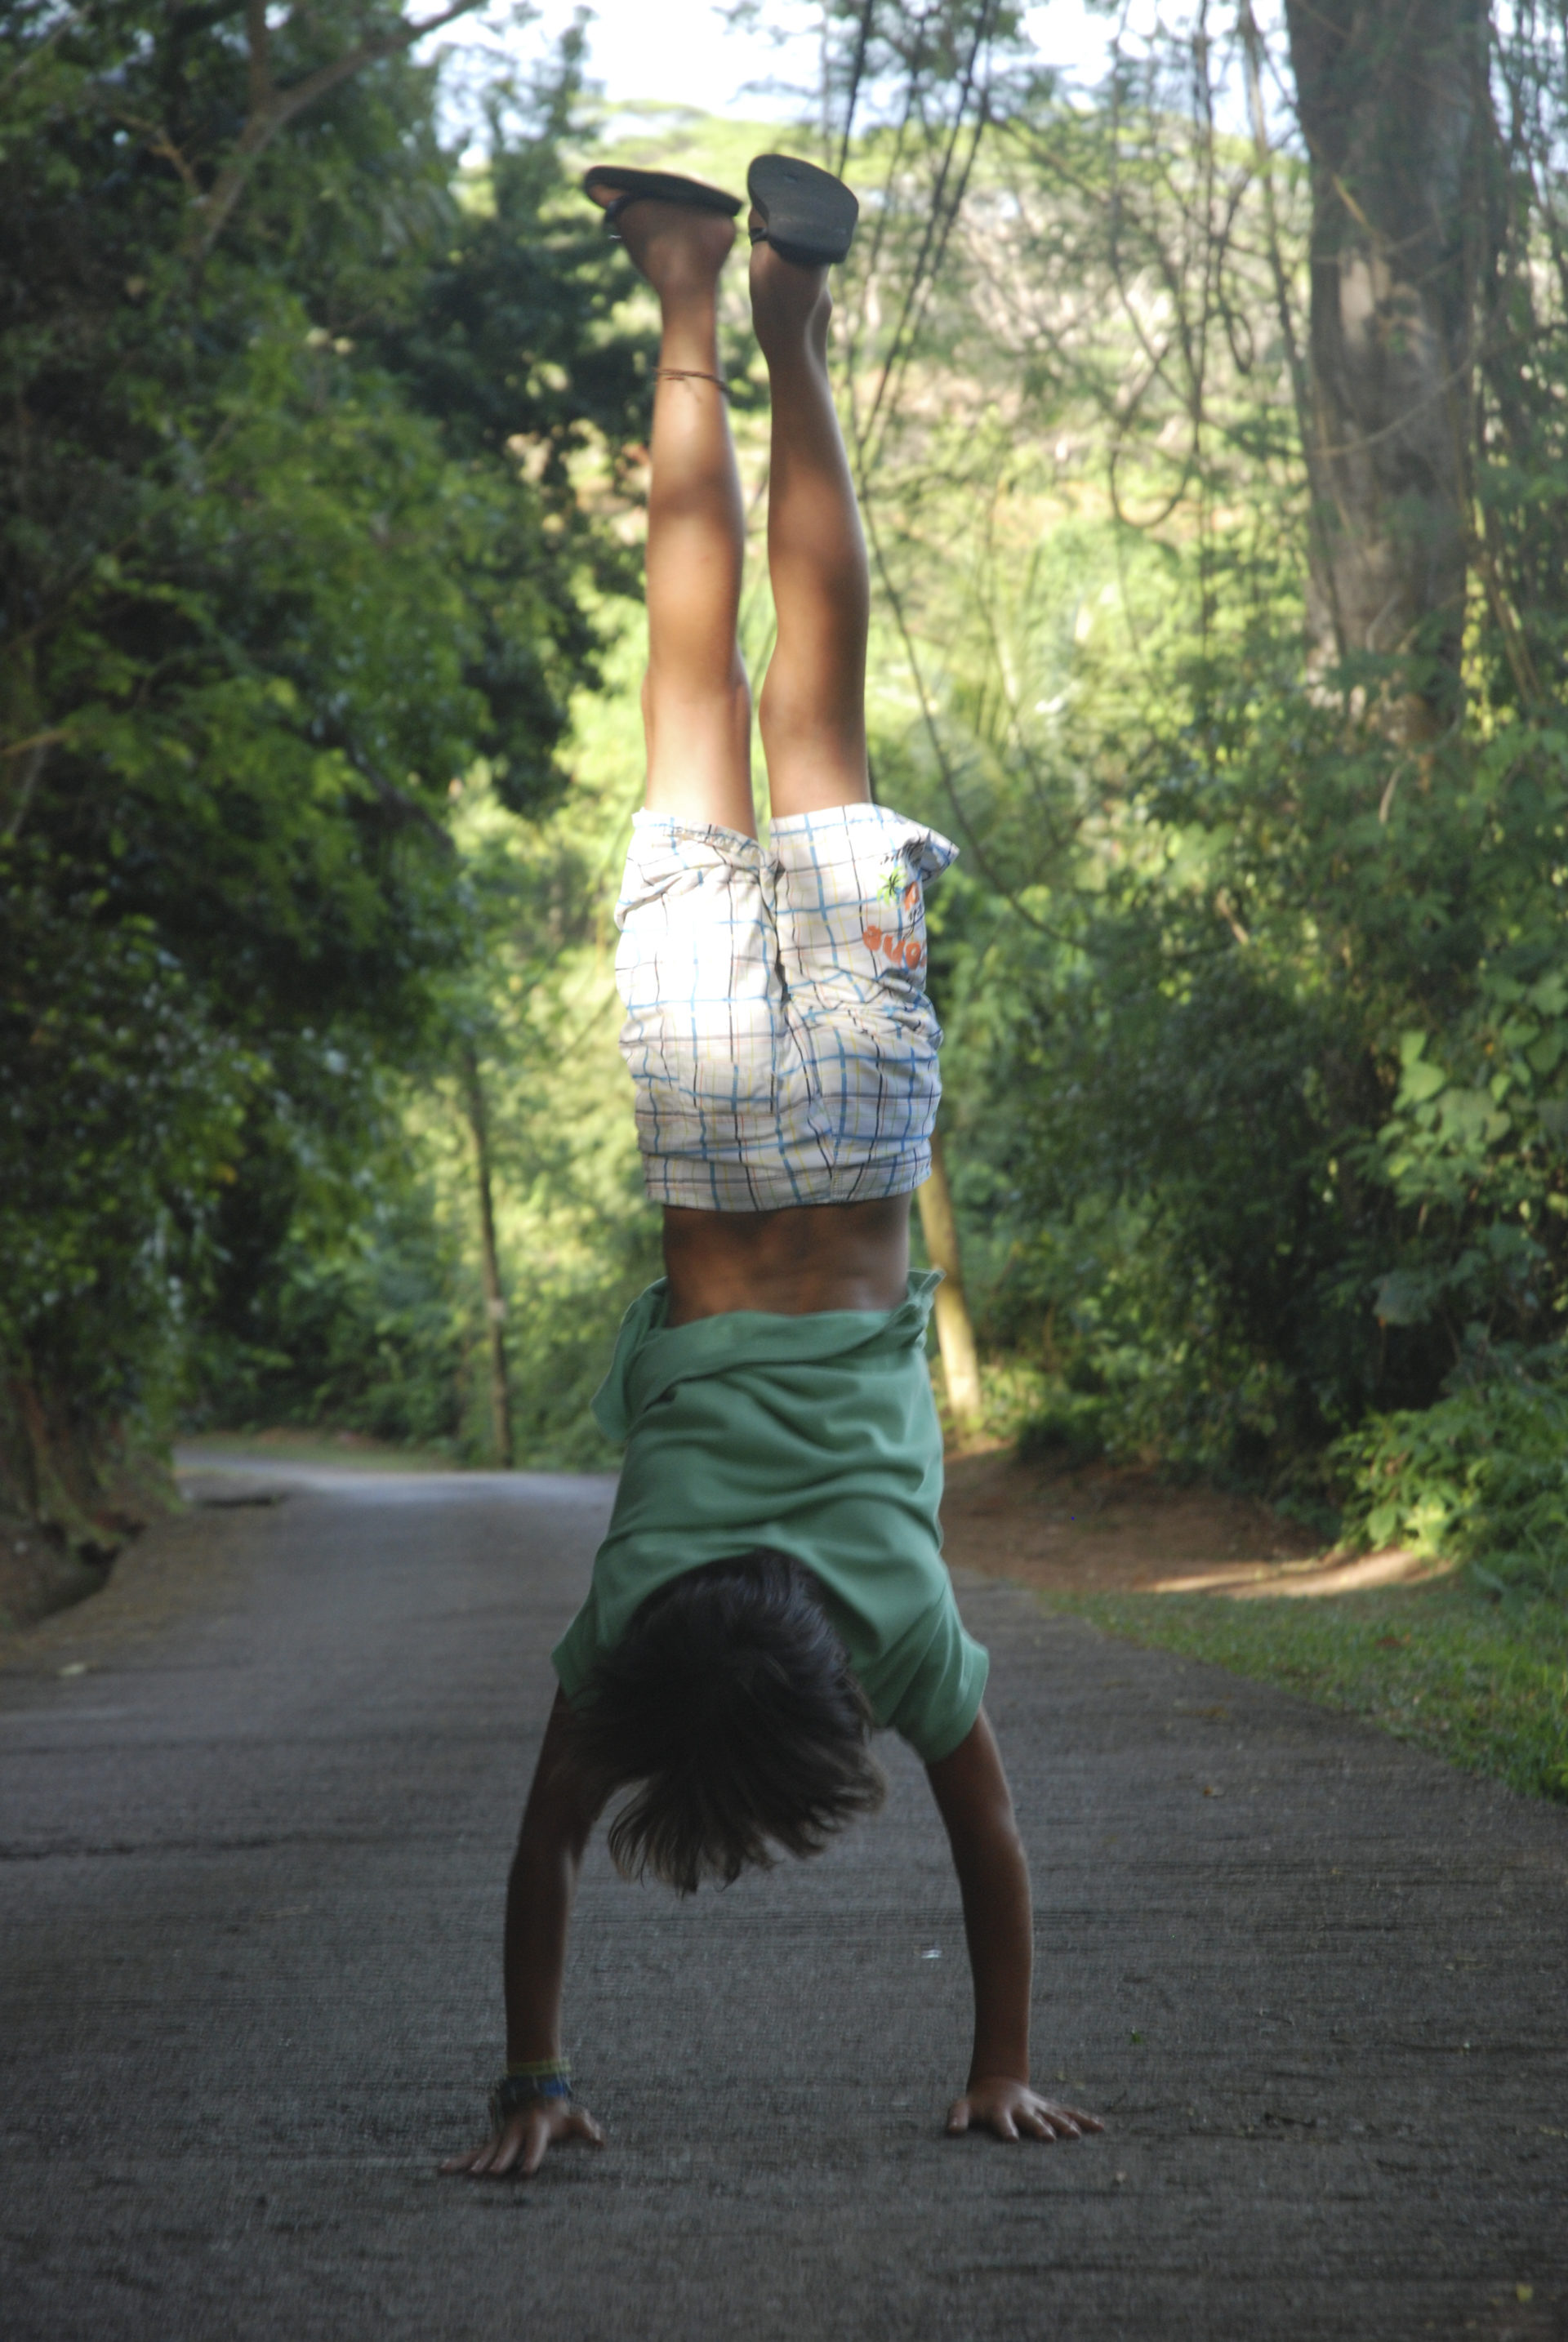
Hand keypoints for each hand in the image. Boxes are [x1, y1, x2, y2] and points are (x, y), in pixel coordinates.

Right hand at [440, 2095, 604, 2179]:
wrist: (534, 2091)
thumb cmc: (557, 2113)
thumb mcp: (574, 2118)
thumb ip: (586, 2128)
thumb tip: (600, 2140)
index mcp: (537, 2127)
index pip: (536, 2143)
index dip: (533, 2156)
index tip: (528, 2171)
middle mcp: (516, 2130)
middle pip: (508, 2147)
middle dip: (500, 2160)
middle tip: (492, 2174)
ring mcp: (502, 2135)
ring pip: (487, 2150)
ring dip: (477, 2162)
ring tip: (469, 2174)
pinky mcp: (491, 2141)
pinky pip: (473, 2152)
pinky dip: (459, 2161)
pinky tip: (443, 2170)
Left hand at [946, 2075, 1104, 2142]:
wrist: (998, 2083)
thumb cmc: (978, 2103)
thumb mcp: (964, 2107)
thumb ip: (957, 2117)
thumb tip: (951, 2131)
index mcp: (1000, 2112)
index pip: (1002, 2122)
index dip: (1005, 2130)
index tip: (1011, 2140)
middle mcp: (1022, 2109)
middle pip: (1031, 2119)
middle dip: (1040, 2128)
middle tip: (1048, 2139)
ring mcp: (1038, 2108)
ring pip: (1053, 2116)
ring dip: (1065, 2125)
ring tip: (1077, 2136)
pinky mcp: (1050, 2109)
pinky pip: (1069, 2113)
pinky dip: (1084, 2120)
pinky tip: (1100, 2127)